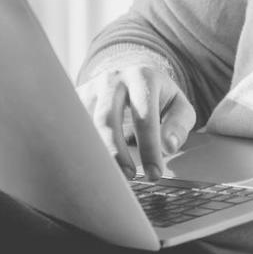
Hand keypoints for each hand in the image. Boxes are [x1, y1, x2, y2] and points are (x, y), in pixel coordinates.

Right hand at [77, 64, 195, 178]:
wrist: (133, 76)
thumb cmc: (159, 98)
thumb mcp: (179, 107)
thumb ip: (179, 125)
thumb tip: (168, 146)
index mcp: (143, 78)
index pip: (144, 117)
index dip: (149, 149)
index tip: (154, 175)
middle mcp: (113, 79)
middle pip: (107, 119)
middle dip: (116, 153)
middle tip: (128, 177)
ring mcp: (91, 87)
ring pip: (85, 124)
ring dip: (96, 153)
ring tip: (110, 175)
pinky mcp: (76, 98)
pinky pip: (73, 125)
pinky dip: (80, 146)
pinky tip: (91, 164)